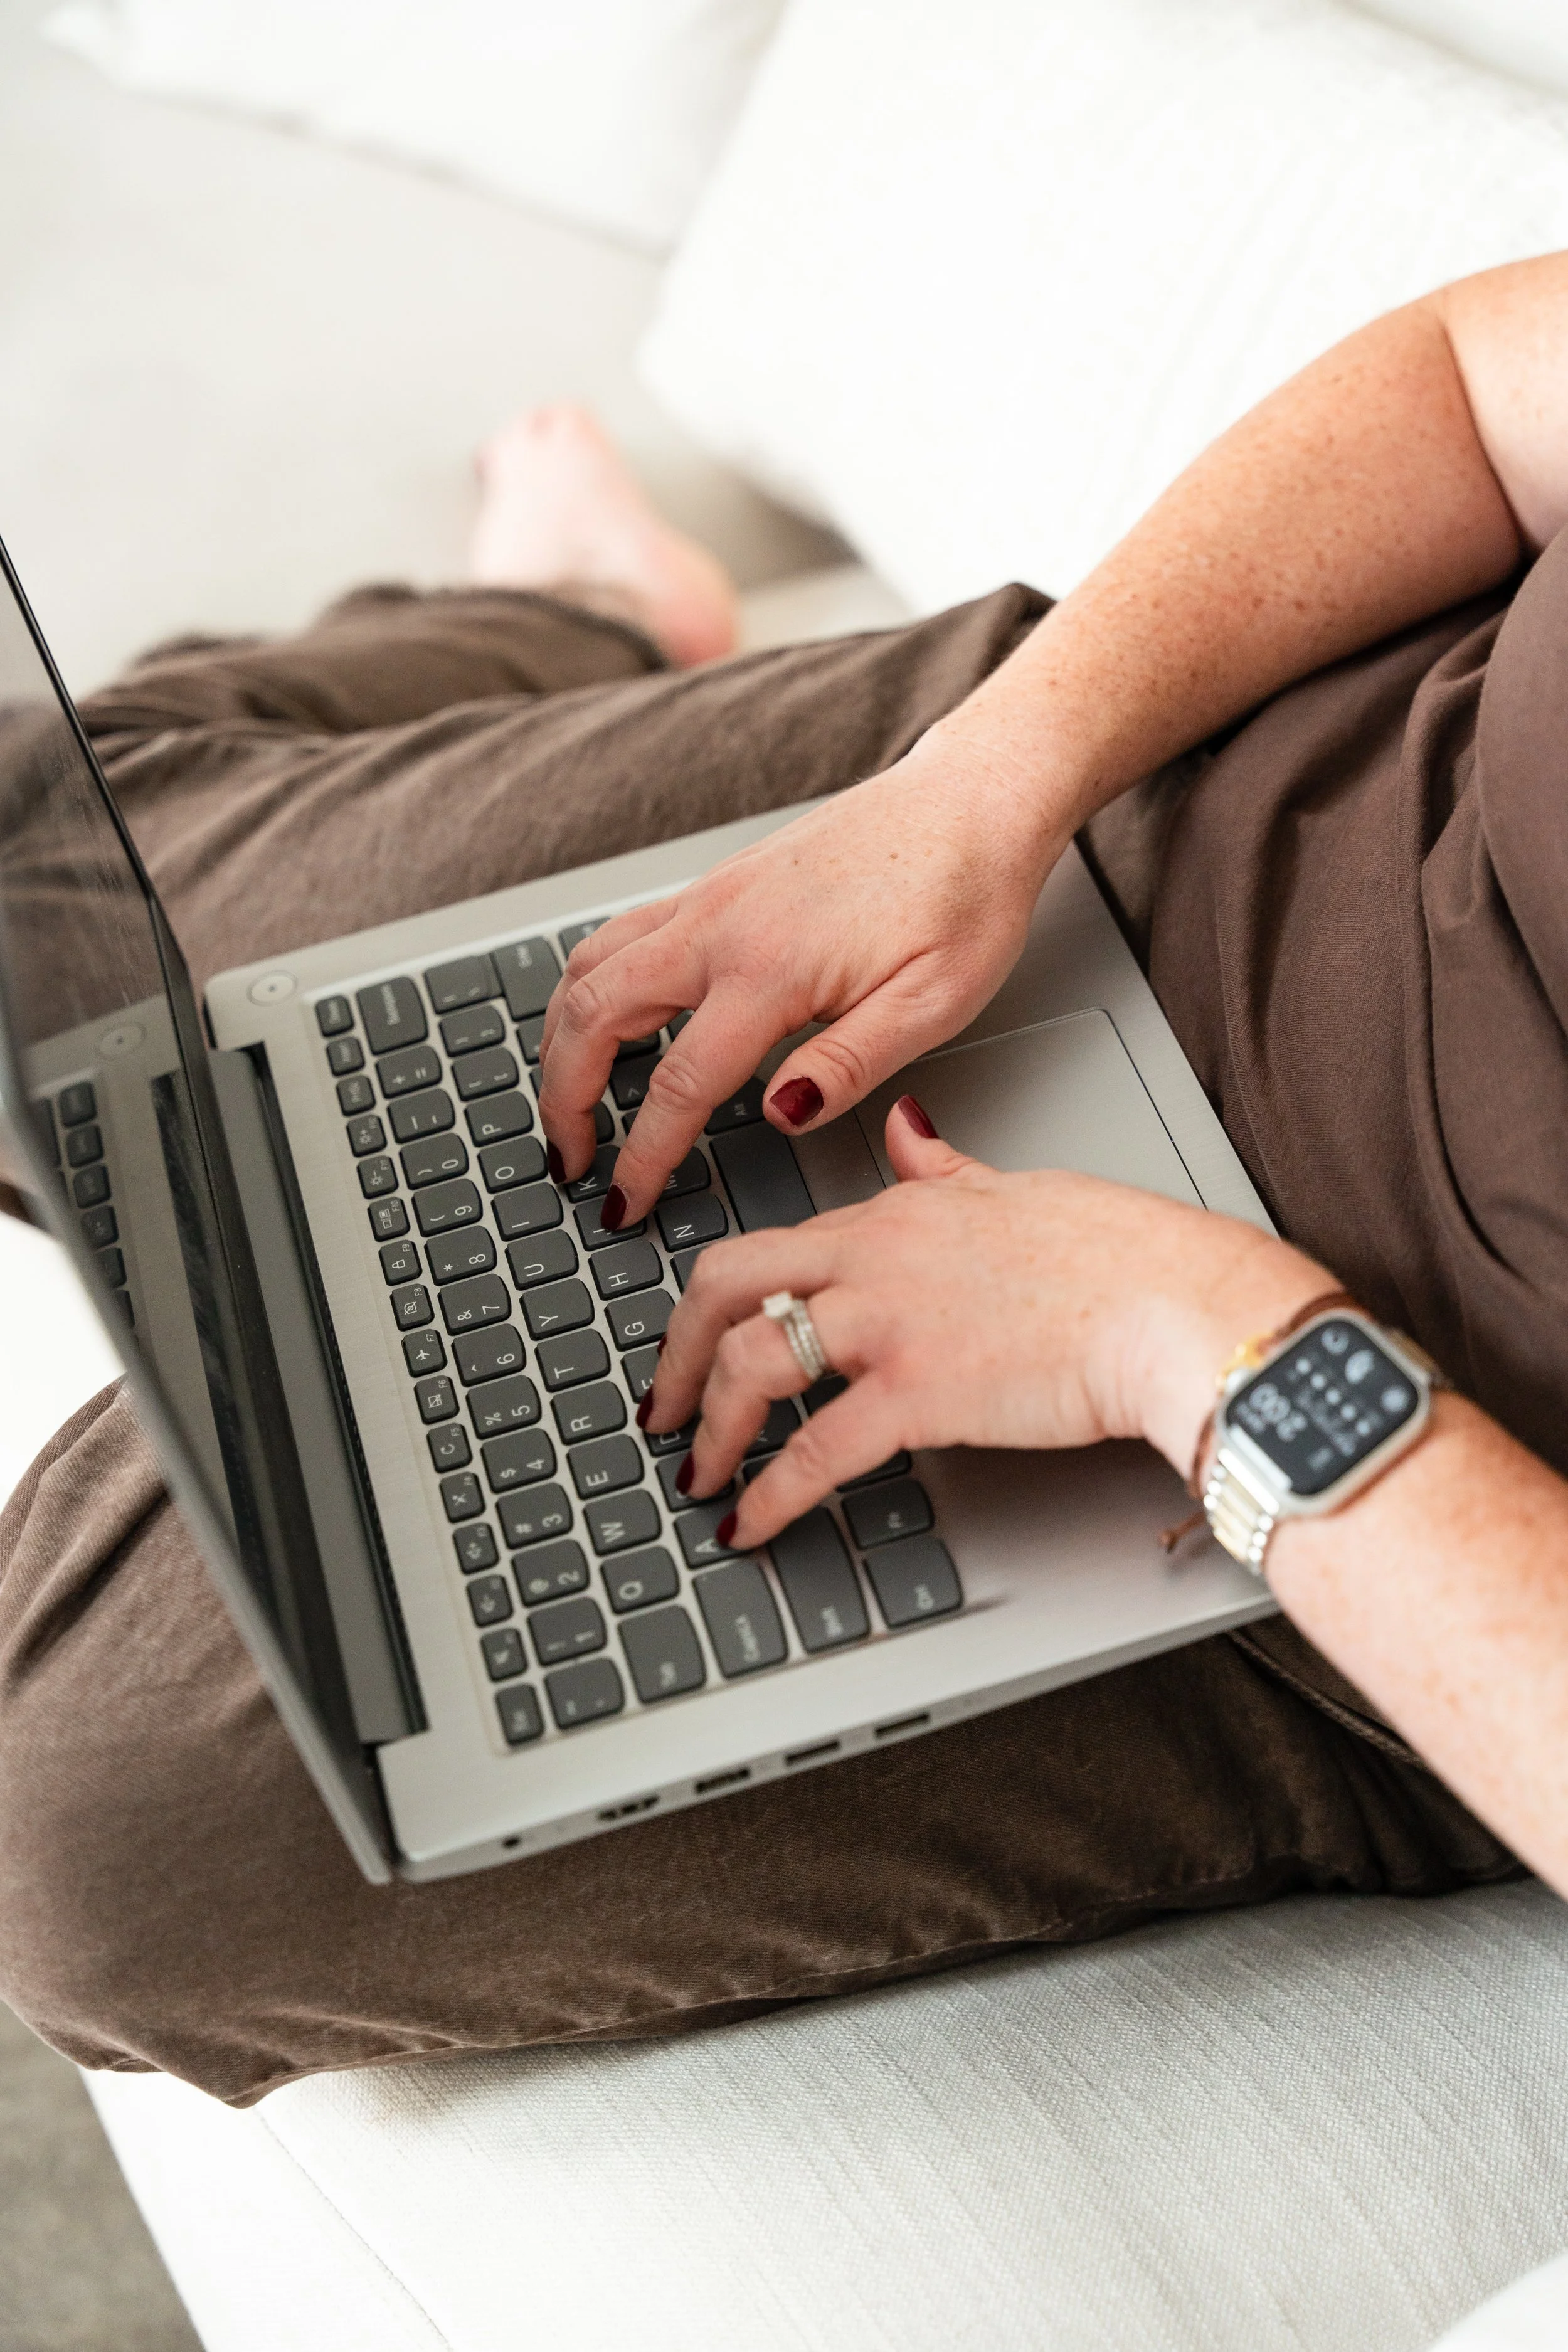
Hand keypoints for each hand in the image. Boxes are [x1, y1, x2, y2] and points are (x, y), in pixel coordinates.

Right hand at [535, 730, 1060, 1220]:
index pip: (678, 1084)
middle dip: (564, 1098)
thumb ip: (849, 1065)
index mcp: (771, 968)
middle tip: (569, 1159)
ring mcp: (710, 897)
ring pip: (589, 967)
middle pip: (594, 1016)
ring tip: (564, 1099)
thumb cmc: (965, 895)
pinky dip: (586, 986)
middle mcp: (721, 924)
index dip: (643, 1156)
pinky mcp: (717, 885)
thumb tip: (779, 1117)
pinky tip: (595, 1019)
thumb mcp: (933, 1001)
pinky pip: (617, 935)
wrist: (972, 802)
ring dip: (559, 1038)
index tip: (625, 1202)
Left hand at [643, 1097, 1330, 1551]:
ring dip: (710, 1426)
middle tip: (664, 1404)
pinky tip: (749, 1524)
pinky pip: (813, 1452)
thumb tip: (910, 1127)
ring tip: (699, 1472)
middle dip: (679, 1351)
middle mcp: (873, 1259)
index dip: (722, 1297)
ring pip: (751, 1362)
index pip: (775, 1245)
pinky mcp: (918, 1394)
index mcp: (893, 1211)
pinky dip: (768, 1495)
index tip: (702, 1336)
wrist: (1169, 1304)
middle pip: (727, 1286)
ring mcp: (889, 1324)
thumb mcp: (1010, 1185)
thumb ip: (943, 1166)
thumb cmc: (1115, 1253)